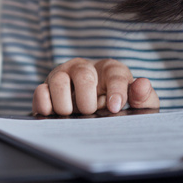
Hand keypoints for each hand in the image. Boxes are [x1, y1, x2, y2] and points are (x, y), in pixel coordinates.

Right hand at [32, 58, 158, 115]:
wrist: (94, 108)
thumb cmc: (117, 102)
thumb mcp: (136, 101)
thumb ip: (143, 95)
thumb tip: (142, 84)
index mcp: (110, 69)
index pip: (115, 75)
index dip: (116, 91)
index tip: (114, 107)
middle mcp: (84, 68)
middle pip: (83, 76)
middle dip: (87, 100)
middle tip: (90, 112)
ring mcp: (62, 76)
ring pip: (57, 81)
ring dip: (65, 103)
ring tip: (73, 114)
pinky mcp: (46, 88)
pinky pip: (40, 92)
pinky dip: (45, 104)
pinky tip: (54, 114)